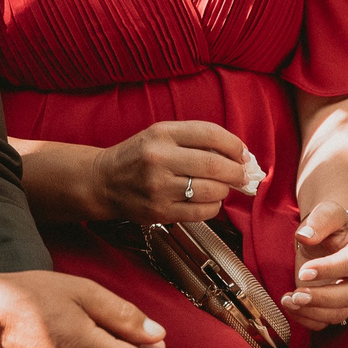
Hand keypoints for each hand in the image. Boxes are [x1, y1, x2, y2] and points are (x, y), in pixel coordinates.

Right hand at [93, 120, 253, 222]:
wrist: (104, 181)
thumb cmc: (140, 155)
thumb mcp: (161, 135)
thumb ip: (196, 139)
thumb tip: (238, 155)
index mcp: (162, 134)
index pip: (210, 134)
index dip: (234, 145)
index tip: (243, 154)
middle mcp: (159, 159)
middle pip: (214, 165)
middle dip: (237, 172)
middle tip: (244, 175)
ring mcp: (158, 188)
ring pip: (211, 191)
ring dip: (225, 190)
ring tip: (222, 187)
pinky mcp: (159, 212)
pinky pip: (201, 212)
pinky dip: (213, 206)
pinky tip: (208, 200)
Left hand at [284, 201, 347, 328]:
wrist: (328, 239)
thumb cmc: (329, 226)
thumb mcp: (327, 213)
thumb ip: (320, 220)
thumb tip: (306, 236)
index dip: (328, 270)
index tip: (303, 272)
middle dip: (321, 298)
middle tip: (296, 294)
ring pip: (337, 314)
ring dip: (311, 312)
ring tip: (288, 300)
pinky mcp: (336, 308)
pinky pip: (324, 323)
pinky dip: (306, 320)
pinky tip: (290, 306)